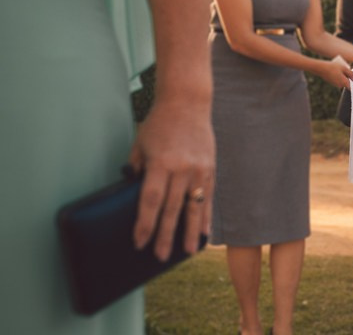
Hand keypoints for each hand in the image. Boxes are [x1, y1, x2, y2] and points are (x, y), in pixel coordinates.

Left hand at [129, 98, 213, 260]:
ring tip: (188, 252)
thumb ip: (137, 169)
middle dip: (164, 234)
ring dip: (190, 232)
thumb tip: (134, 193)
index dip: (144, 223)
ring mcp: (199, 169)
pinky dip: (207, 216)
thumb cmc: (159, 122)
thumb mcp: (141, 144)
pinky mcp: (211, 168)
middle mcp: (182, 168)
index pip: (150, 200)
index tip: (139, 242)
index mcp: (161, 163)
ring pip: (194, 207)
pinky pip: (209, 197)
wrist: (188, 102)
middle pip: (172, 208)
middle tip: (159, 256)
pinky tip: (205, 232)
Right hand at [318, 56, 352, 87]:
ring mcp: (336, 85)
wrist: (322, 69)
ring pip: (342, 82)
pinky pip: (338, 81)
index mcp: (345, 82)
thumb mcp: (344, 68)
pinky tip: (337, 71)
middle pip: (347, 83)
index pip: (352, 86)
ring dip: (343, 77)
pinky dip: (339, 78)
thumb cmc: (333, 67)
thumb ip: (350, 73)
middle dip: (348, 78)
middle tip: (347, 71)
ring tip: (341, 70)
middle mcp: (340, 85)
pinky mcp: (332, 83)